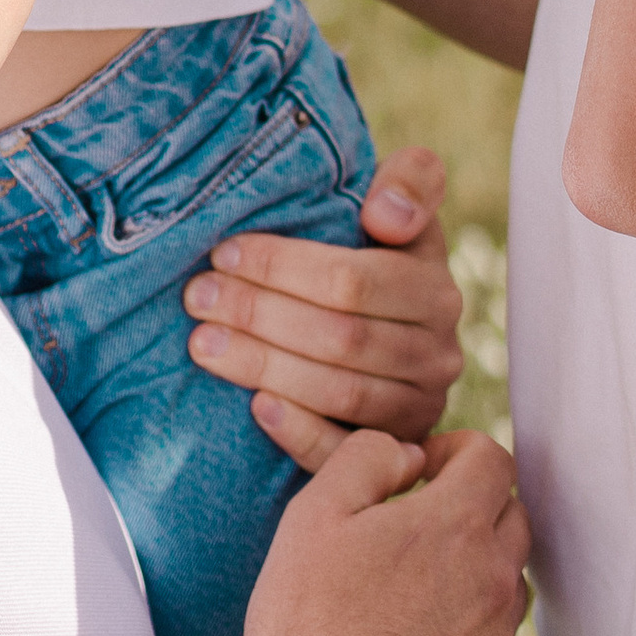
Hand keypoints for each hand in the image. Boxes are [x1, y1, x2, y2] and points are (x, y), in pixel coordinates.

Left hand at [183, 143, 463, 467]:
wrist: (380, 328)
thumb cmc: (372, 258)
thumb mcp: (398, 208)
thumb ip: (410, 182)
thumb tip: (387, 214)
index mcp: (435, 289)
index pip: (354, 282)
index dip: (283, 268)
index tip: (224, 252)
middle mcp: (438, 354)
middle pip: (342, 339)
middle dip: (259, 315)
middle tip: (197, 298)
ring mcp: (420, 409)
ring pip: (341, 394)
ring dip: (264, 367)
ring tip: (204, 344)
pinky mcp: (393, 452)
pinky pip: (346, 451)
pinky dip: (299, 431)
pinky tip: (255, 408)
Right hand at [221, 424, 529, 635]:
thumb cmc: (304, 619)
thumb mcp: (316, 512)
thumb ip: (370, 457)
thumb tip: (409, 455)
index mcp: (455, 526)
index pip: (493, 459)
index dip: (458, 450)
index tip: (424, 469)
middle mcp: (493, 579)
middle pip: (512, 515)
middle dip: (474, 503)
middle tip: (420, 520)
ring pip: (510, 578)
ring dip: (478, 564)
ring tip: (417, 581)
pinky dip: (470, 621)